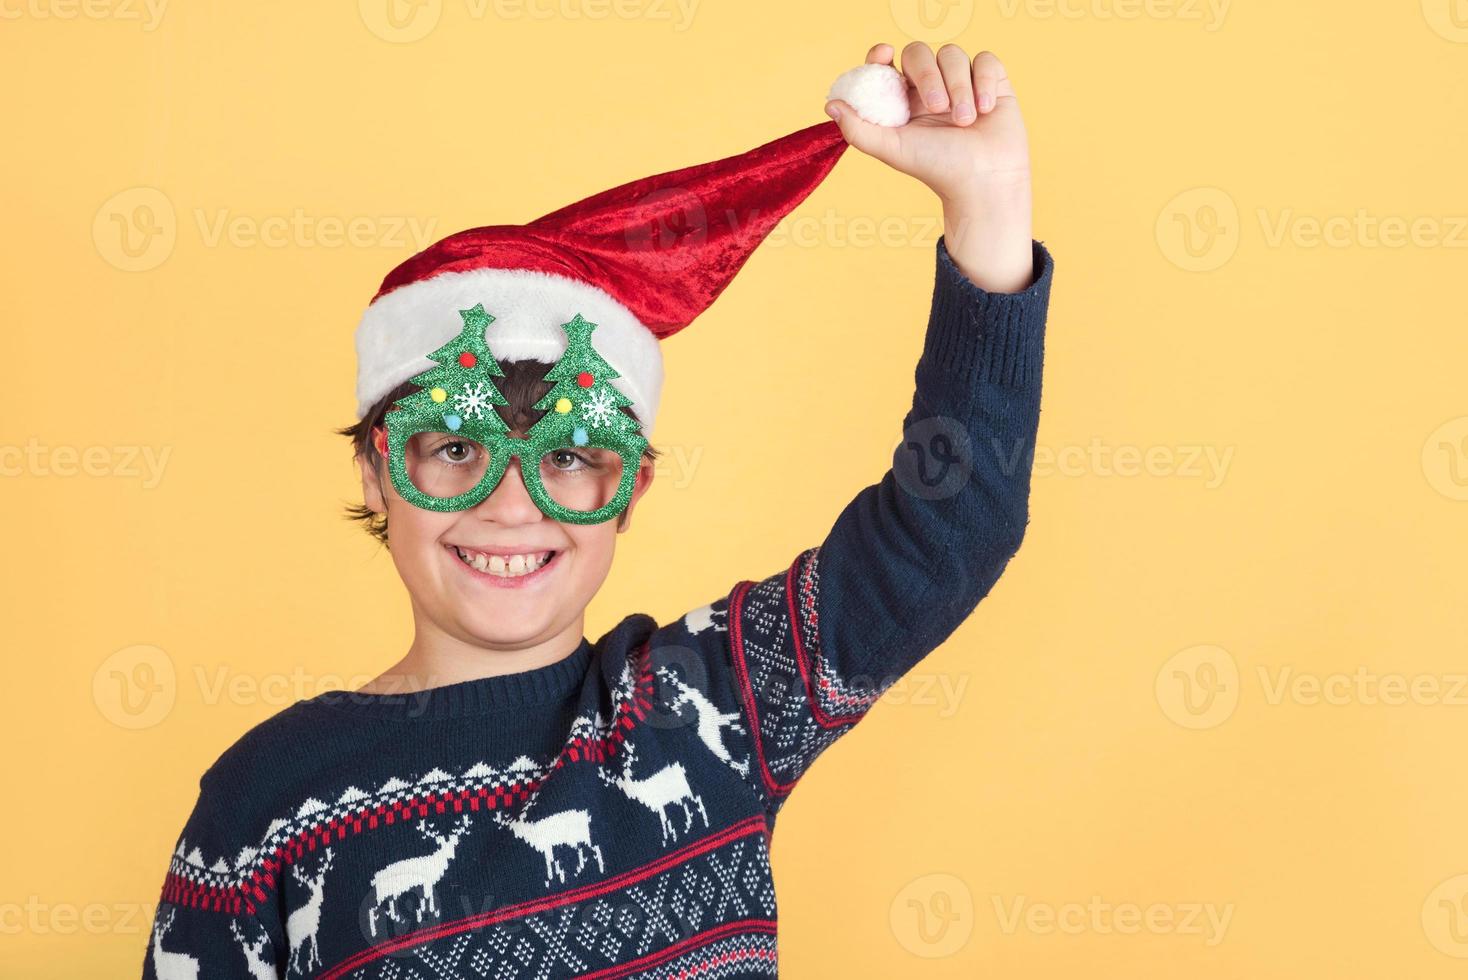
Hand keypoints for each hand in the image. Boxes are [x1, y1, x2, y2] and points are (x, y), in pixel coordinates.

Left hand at [825, 43, 1034, 292]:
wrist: (983, 182)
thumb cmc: (937, 169)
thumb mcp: (892, 150)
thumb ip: (859, 130)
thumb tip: (831, 105)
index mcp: (903, 100)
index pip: (888, 64)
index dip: (881, 54)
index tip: (884, 54)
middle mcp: (930, 87)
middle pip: (919, 52)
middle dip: (927, 74)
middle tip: (937, 107)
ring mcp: (961, 82)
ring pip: (953, 54)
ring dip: (959, 87)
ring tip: (965, 121)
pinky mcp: (991, 82)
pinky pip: (985, 61)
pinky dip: (984, 82)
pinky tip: (985, 110)